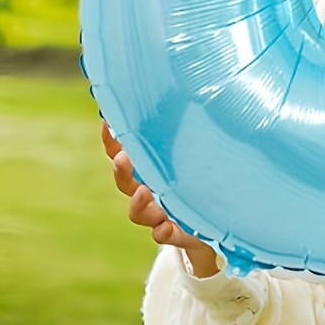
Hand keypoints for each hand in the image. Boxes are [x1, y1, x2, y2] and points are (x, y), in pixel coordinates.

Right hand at [101, 120, 221, 277]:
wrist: (218, 222)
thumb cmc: (203, 178)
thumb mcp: (195, 152)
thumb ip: (186, 130)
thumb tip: (191, 89)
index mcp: (149, 169)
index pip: (122, 154)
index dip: (111, 140)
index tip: (107, 122)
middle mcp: (149, 192)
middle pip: (125, 183)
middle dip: (121, 170)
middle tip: (122, 159)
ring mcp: (160, 214)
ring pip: (139, 212)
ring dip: (138, 204)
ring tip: (143, 193)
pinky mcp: (177, 232)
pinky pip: (164, 235)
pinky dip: (162, 232)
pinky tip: (164, 226)